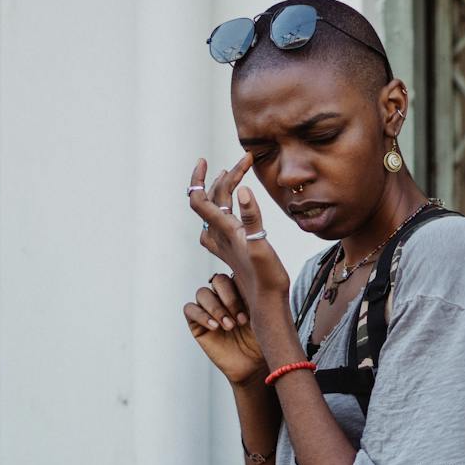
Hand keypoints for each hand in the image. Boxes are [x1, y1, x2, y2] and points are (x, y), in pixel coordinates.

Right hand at [184, 272, 267, 385]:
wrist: (254, 365)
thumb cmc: (263, 339)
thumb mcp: (265, 313)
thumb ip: (259, 293)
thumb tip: (258, 268)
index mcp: (240, 289)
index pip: (233, 273)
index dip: (240, 287)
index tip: (252, 309)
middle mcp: (223, 296)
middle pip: (217, 280)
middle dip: (230, 298)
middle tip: (242, 320)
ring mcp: (209, 309)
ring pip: (202, 293)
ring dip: (216, 308)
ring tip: (229, 326)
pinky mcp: (197, 324)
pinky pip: (190, 309)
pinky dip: (201, 315)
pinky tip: (215, 327)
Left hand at [188, 155, 291, 326]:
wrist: (266, 305)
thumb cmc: (265, 280)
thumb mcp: (260, 247)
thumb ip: (251, 218)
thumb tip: (242, 189)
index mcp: (223, 231)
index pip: (199, 199)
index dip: (198, 178)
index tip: (204, 160)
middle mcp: (220, 236)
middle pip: (213, 198)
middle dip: (226, 176)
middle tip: (245, 161)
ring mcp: (225, 243)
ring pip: (217, 210)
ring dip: (223, 189)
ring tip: (233, 174)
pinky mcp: (233, 249)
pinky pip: (222, 222)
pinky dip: (226, 206)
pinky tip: (233, 207)